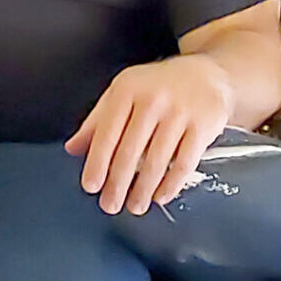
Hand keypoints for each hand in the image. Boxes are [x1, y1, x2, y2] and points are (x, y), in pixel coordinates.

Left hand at [64, 56, 232, 214]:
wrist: (207, 75)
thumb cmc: (160, 87)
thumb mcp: (124, 93)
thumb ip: (97, 120)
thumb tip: (73, 147)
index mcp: (128, 89)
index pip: (107, 132)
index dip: (97, 163)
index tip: (91, 185)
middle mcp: (154, 99)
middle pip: (130, 150)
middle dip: (118, 184)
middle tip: (110, 204)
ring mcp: (180, 112)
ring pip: (157, 160)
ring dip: (143, 189)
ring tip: (135, 205)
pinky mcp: (203, 126)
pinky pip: (184, 162)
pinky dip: (171, 184)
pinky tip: (161, 195)